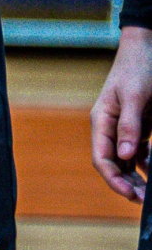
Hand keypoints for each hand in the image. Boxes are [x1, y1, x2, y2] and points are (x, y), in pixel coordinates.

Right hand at [93, 25, 151, 200]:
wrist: (146, 49)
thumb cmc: (138, 69)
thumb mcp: (136, 97)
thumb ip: (130, 126)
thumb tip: (124, 156)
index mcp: (102, 120)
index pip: (101, 157)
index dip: (113, 179)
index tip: (130, 195)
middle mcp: (110, 126)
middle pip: (112, 163)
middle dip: (125, 183)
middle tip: (143, 199)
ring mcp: (124, 127)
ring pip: (125, 160)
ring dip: (135, 177)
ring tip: (148, 192)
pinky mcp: (138, 125)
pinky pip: (138, 151)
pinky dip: (145, 164)